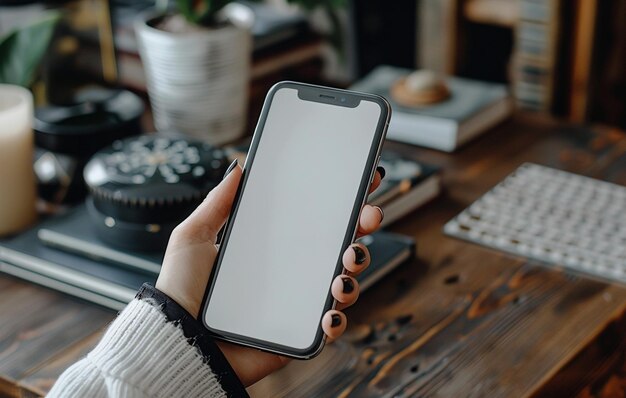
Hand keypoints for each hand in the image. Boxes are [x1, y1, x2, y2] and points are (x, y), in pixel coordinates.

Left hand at [156, 163, 383, 385]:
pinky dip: (338, 317)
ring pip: (343, 283)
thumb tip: (239, 168)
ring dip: (354, 271)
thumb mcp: (193, 237)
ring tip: (345, 267)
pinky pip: (330, 325)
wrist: (179, 342)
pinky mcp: (298, 333)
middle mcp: (289, 273)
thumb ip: (217, 203)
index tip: (360, 182)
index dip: (340, 203)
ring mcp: (296, 303)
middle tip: (369, 216)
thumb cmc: (181, 292)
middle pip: (337, 247)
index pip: (312, 220)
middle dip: (361, 228)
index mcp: (272, 248)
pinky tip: (330, 310)